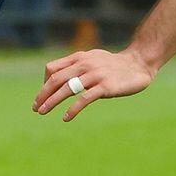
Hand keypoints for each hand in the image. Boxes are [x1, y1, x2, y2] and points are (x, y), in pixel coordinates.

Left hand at [35, 47, 155, 120]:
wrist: (139, 63)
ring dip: (51, 101)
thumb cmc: (114, 64)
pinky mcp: (106, 87)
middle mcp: (85, 64)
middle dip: (42, 94)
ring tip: (42, 112)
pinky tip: (66, 117)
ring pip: (66, 89)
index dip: (44, 84)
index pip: (52, 69)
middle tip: (35, 108)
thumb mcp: (93, 59)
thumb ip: (77, 65)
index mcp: (80, 58)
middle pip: (56, 79)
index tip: (41, 97)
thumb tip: (59, 77)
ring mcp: (95, 75)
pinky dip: (72, 109)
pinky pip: (84, 99)